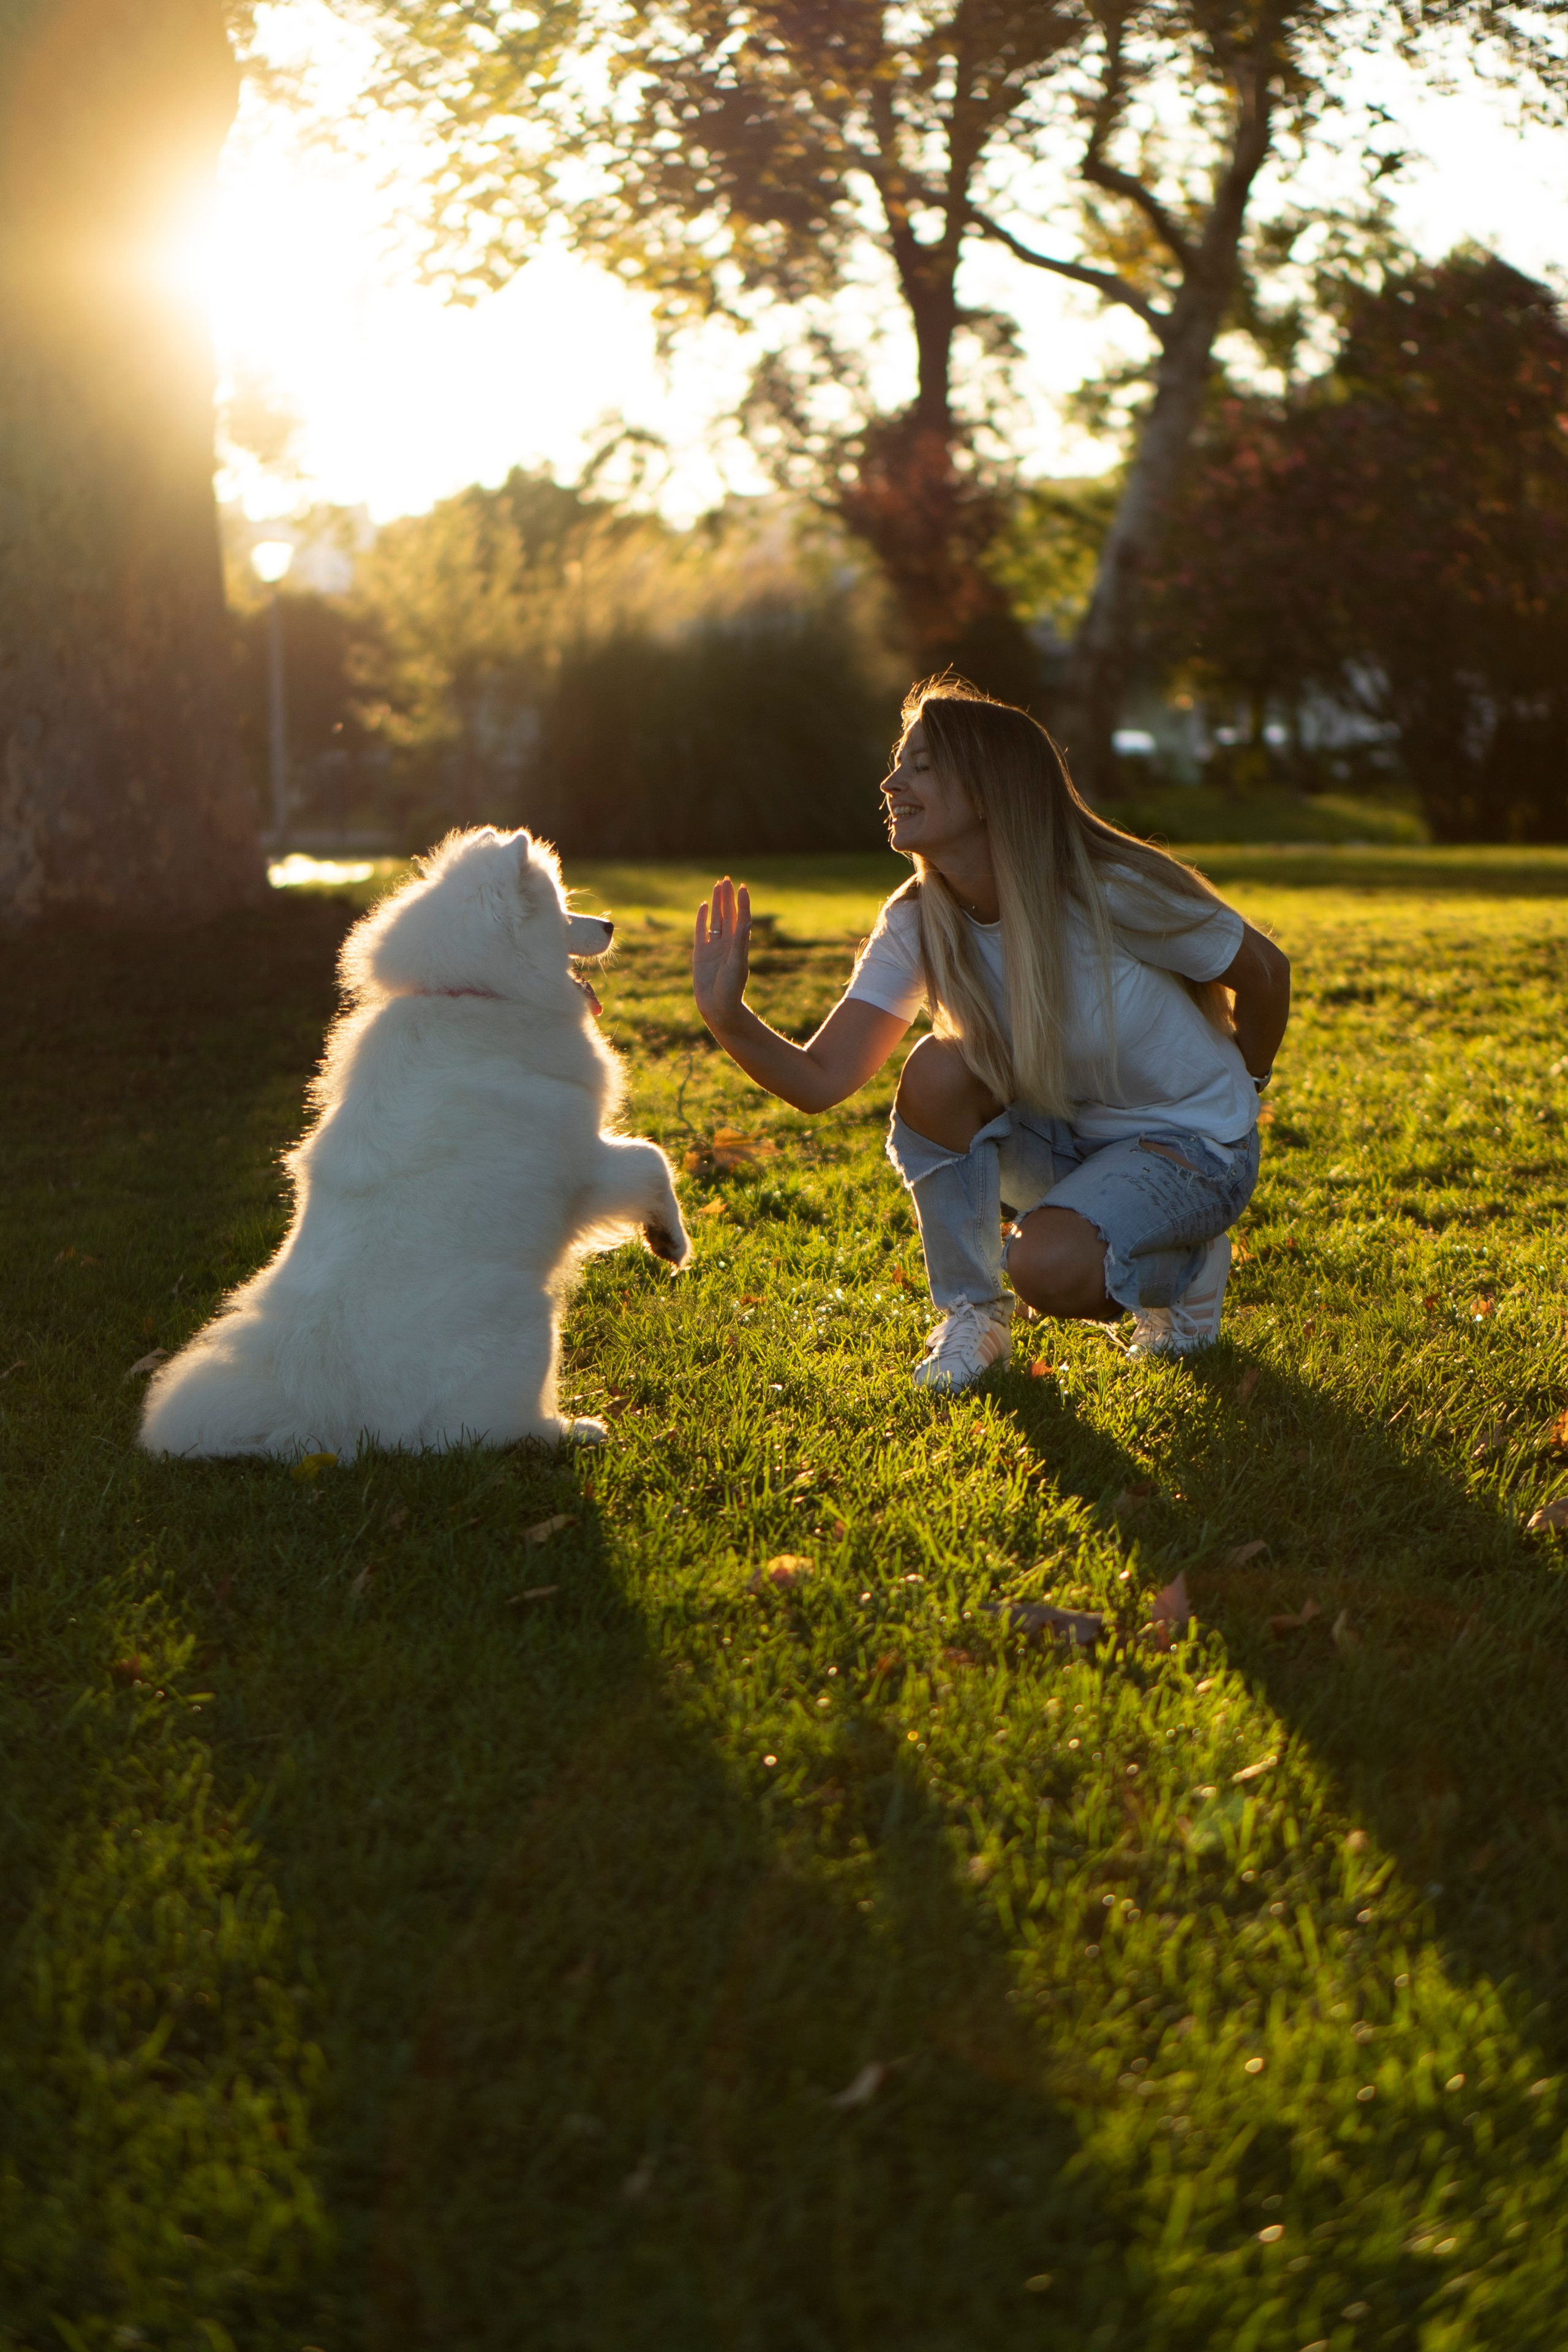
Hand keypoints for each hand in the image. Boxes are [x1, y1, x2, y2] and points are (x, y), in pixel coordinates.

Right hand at [693, 875, 750, 1033]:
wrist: (718, 1008)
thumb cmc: (731, 989)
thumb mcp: (737, 964)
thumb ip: (740, 942)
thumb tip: (746, 921)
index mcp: (739, 945)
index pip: (741, 918)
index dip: (742, 903)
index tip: (743, 887)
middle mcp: (727, 944)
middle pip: (728, 915)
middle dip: (727, 898)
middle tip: (726, 880)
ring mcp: (714, 948)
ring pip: (715, 920)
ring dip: (717, 904)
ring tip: (717, 886)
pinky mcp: (701, 954)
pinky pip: (701, 931)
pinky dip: (702, 919)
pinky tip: (704, 906)